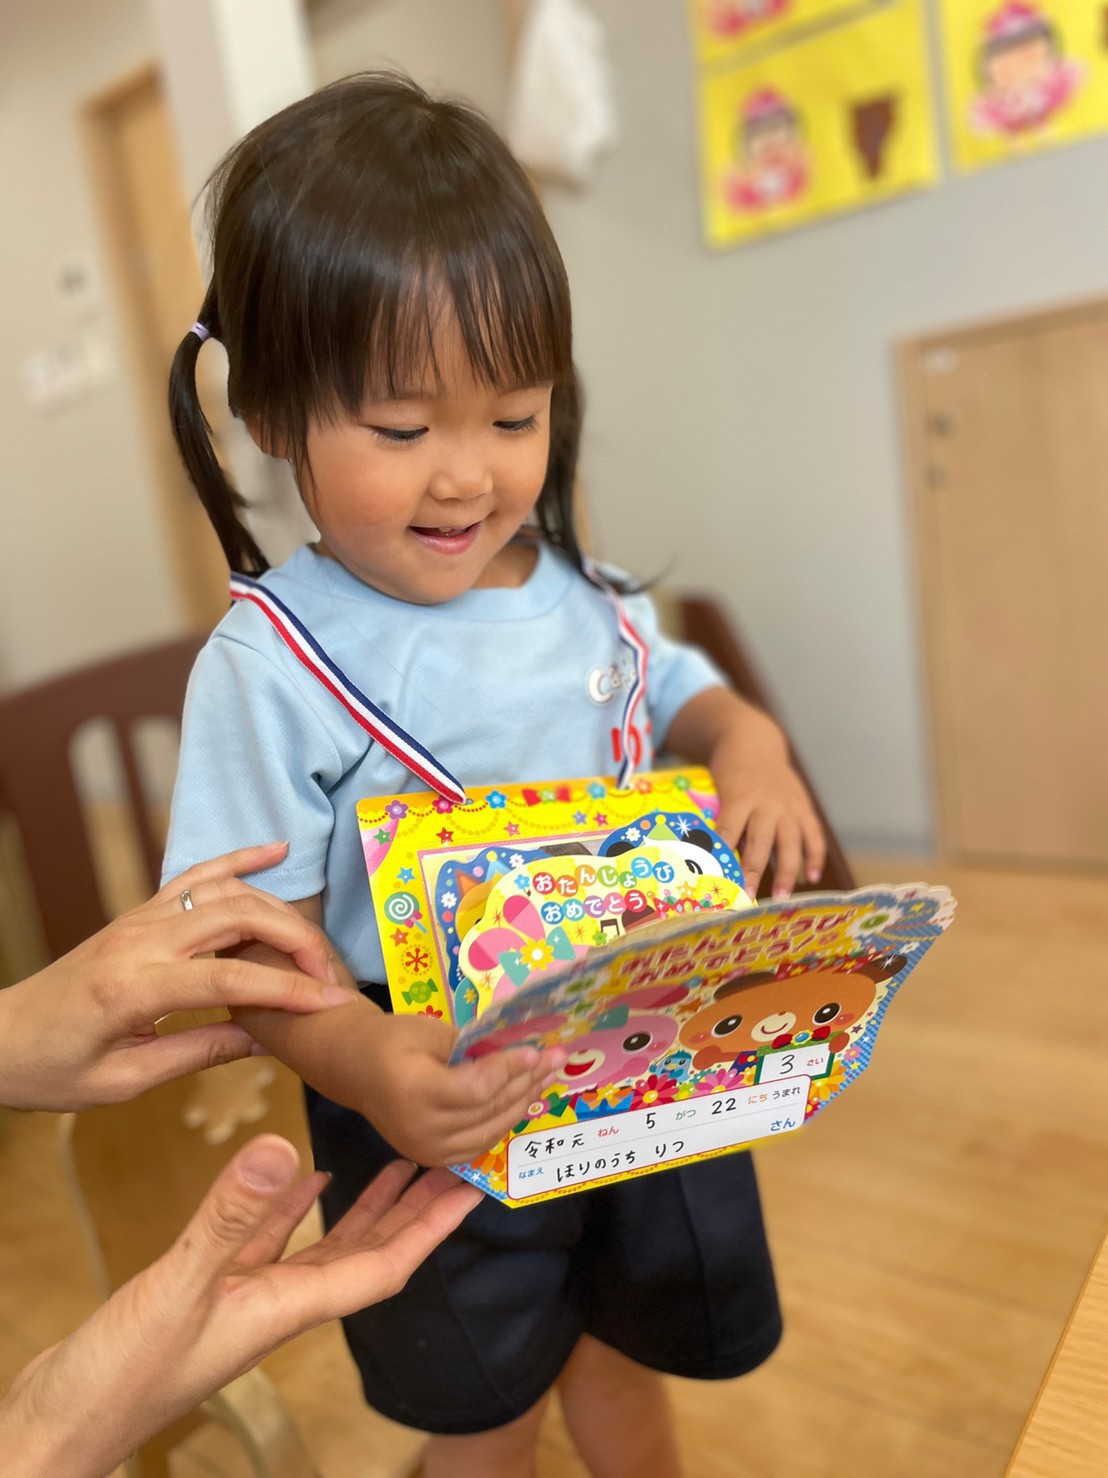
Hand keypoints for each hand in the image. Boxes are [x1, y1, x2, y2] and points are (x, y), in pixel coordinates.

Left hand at [0, 843, 352, 1111]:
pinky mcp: (138, 913)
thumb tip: (264, 1039)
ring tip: (315, 939)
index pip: (231, 977)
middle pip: (240, 919)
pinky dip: (238, 859)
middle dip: (296, 941)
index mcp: (134, 989)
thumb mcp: (123, 1081)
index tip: (331, 1003)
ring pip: (225, 892)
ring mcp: (139, 919)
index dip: (289, 989)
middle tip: (329, 975)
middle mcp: (140, 941)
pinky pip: (195, 875)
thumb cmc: (52, 1070)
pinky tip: (276, 851)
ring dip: (277, 908)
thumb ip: (197, 1053)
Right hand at [0, 1135, 480, 1477]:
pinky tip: (304, 1179)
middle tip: (450, 1160)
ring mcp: (242, 1299)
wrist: (64, 1421)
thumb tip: (285, 1148)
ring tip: (395, 1162)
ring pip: (321, 1244)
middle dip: (413, 1209)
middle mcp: (278, 1304)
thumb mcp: (178, 1288)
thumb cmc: (122, 1378)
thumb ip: (230, 1218)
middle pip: (366, 1252)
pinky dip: (291, 1209)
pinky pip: (266, 1242)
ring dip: (363, 1206)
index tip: (471, 1189)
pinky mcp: (206, 1291)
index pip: (383, 1265)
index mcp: (288, 1308)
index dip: (430, 1227)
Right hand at [359, 1008, 565, 1166]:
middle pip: (488, 1110)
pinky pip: (480, 1143)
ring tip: (547, 1076)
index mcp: (414, 1091)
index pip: (476, 1088)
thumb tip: (518, 1051)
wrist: (355, 1070)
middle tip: (556, 1058)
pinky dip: (504, 1121)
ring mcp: (426, 1149)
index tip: (537, 1051)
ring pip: (490, 1130)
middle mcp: (421, 1129)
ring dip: (523, 1102)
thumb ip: (471, 1045)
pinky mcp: (433, 1157)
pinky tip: (523, 1098)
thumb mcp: (429, 1030)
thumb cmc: (390, 1040)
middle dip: (527, 1082)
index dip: (510, 1070)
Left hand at [711, 718, 825, 898]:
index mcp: (738, 798)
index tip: (718, 881)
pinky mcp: (804, 807)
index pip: (728, 833)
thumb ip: (722, 824)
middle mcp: (766, 803)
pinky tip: (812, 878)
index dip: (723, 859)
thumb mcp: (718, 793)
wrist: (754, 743)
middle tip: (747, 896)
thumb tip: (715, 864)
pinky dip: (814, 856)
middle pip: (760, 841)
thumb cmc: (729, 775)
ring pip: (790, 842)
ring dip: (787, 871)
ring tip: (781, 897)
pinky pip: (813, 835)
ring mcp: (788, 806)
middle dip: (753, 871)